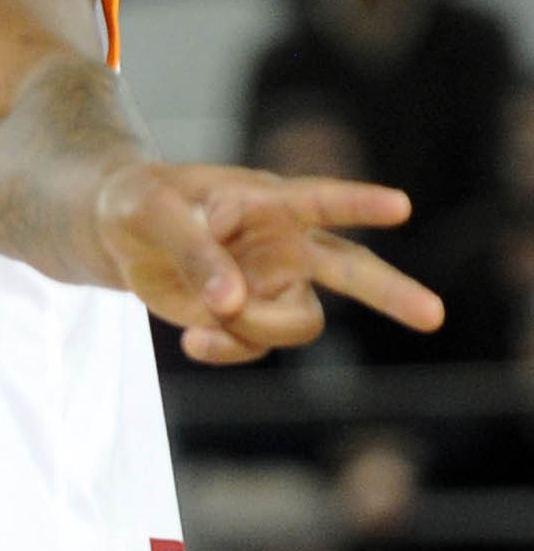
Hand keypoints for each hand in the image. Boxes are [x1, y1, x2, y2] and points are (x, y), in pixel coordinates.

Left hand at [95, 163, 444, 364]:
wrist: (116, 233)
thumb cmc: (140, 202)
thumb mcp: (152, 212)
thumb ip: (194, 251)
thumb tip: (234, 302)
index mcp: (267, 201)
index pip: (320, 200)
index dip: (358, 204)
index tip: (399, 205)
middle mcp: (285, 243)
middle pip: (352, 270)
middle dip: (392, 293)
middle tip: (433, 316)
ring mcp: (272, 283)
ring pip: (301, 323)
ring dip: (258, 329)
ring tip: (211, 316)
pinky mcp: (250, 316)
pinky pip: (257, 347)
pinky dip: (227, 349)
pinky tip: (192, 339)